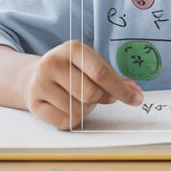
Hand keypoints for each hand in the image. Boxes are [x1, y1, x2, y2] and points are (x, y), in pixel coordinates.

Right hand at [23, 40, 142, 129]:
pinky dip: (72, 120)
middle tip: (95, 96)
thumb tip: (136, 93)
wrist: (33, 77)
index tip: (137, 100)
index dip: (121, 89)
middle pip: (91, 94)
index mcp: (72, 48)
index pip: (101, 73)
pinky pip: (64, 121)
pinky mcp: (34, 103)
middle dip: (99, 99)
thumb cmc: (71, 71)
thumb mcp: (90, 65)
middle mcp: (53, 62)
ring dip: (84, 110)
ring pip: (78, 110)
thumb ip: (113, 78)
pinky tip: (65, 107)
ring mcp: (40, 83)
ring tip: (76, 98)